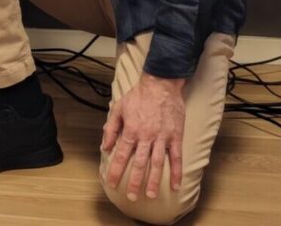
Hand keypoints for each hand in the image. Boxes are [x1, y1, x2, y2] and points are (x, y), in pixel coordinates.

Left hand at [101, 73, 187, 200]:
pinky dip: (177, 171)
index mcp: (131, 130)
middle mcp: (146, 136)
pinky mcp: (175, 136)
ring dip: (154, 181)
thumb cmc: (138, 95)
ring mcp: (162, 137)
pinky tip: (176, 185)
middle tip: (132, 197)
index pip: (121, 155)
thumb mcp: (119, 108)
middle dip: (134, 182)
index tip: (111, 183)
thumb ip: (111, 128)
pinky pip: (176, 157)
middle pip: (139, 164)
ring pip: (157, 163)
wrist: (161, 83)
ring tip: (151, 195)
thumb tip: (104, 146)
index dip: (115, 170)